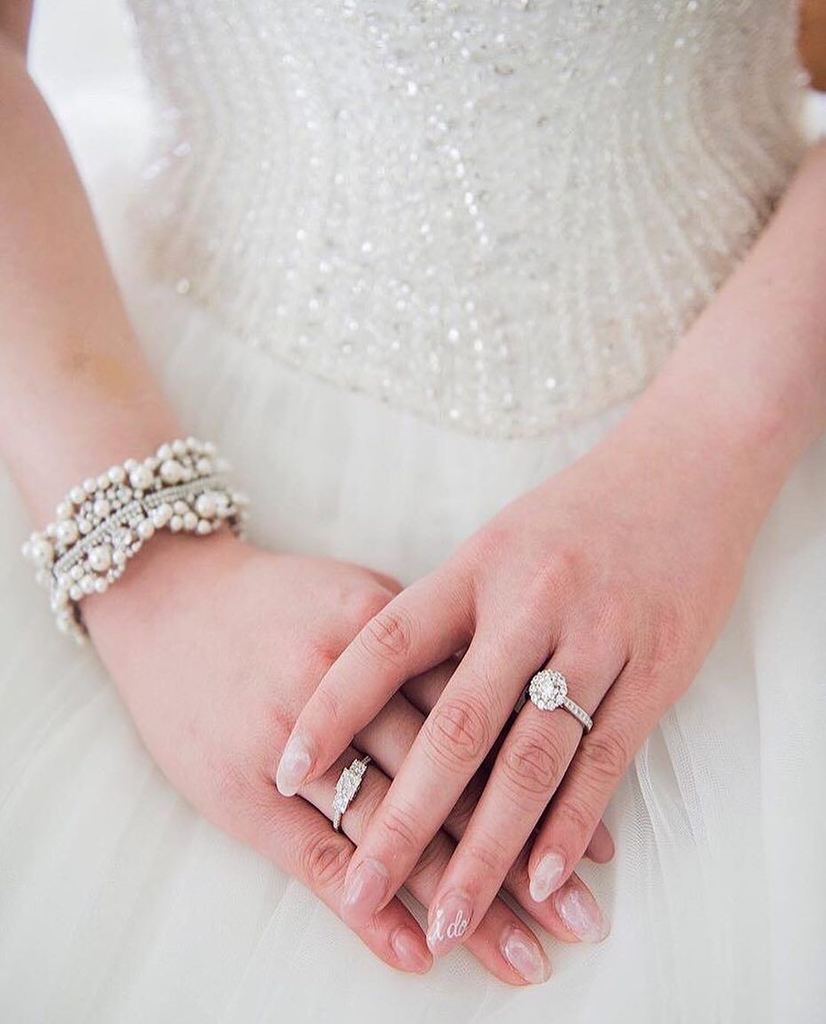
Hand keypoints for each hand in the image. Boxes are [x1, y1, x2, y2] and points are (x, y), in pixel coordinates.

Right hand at [85, 531, 610, 982]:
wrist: (168, 599)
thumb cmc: (276, 601)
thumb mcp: (360, 593)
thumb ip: (432, 643)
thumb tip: (508, 686)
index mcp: (388, 630)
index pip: (483, 720)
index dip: (542, 786)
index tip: (594, 847)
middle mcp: (349, 687)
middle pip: (451, 784)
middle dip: (520, 859)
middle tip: (580, 921)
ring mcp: (295, 742)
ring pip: (394, 831)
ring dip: (460, 900)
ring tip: (522, 958)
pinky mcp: (245, 790)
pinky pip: (314, 859)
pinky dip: (368, 911)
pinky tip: (418, 953)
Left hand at [281, 399, 767, 955]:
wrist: (685, 470)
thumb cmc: (576, 516)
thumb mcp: (496, 545)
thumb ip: (449, 614)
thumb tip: (388, 688)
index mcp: (476, 568)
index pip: (388, 643)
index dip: (333, 709)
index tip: (287, 768)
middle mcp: (530, 603)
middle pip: (457, 724)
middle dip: (405, 814)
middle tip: (363, 882)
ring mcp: (596, 638)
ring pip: (531, 757)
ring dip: (488, 847)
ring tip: (449, 916)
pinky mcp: (656, 669)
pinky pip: (606, 758)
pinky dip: (570, 823)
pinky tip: (539, 877)